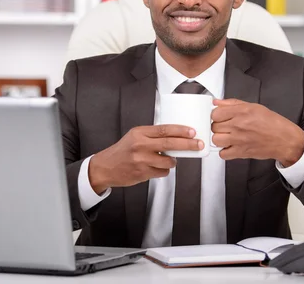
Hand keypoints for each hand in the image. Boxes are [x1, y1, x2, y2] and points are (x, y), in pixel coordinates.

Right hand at [89, 125, 203, 193]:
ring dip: (173, 162)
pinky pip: (162, 172)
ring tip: (168, 160)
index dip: (180, 130)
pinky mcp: (142, 173)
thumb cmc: (122, 151)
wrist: (105, 167)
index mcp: (139, 133)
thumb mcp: (135, 136)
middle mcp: (140, 146)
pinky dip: (163, 171)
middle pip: (170, 144)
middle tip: (198, 144)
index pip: (164, 129)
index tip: (192, 131)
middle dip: (187, 144)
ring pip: (168, 161)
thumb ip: (152, 135)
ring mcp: (141, 160)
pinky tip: (156, 168)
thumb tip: (176, 135)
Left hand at [211, 99, 303, 166]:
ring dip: (220, 139)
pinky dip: (225, 151)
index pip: (215, 113)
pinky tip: (231, 146)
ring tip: (227, 137)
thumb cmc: (273, 124)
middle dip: (218, 126)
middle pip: (214, 126)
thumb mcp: (254, 107)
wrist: (285, 140)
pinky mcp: (241, 152)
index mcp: (242, 111)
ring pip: (215, 140)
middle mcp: (239, 125)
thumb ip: (233, 103)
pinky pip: (223, 154)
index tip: (220, 117)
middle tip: (226, 127)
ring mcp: (239, 139)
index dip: (217, 115)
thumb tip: (217, 102)